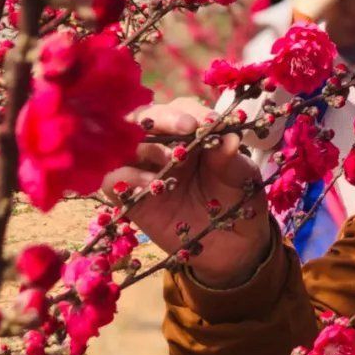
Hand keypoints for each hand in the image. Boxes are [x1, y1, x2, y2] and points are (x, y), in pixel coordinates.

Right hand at [102, 98, 272, 288]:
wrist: (235, 244)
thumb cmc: (240, 199)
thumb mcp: (242, 176)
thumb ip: (231, 157)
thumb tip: (228, 138)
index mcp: (192, 134)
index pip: (181, 110)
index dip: (190, 111)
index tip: (208, 122)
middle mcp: (164, 148)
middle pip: (144, 118)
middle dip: (160, 117)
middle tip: (184, 127)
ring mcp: (146, 172)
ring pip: (123, 144)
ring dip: (142, 145)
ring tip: (169, 159)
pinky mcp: (132, 199)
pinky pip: (112, 180)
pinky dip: (124, 176)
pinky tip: (151, 184)